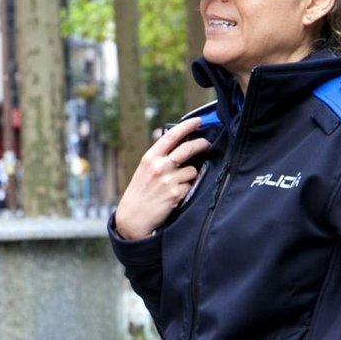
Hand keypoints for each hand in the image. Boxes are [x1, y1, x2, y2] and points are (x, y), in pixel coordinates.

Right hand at [112, 117, 211, 237]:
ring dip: (190, 175)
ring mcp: (168, 180)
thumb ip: (160, 157)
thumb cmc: (140, 192)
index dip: (187, 126)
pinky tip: (176, 195)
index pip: (171, 136)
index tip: (198, 121)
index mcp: (150, 157)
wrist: (133, 217)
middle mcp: (159, 166)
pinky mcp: (176, 194)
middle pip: (188, 149)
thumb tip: (181, 143)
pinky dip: (187, 189)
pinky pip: (191, 186)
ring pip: (193, 170)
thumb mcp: (145, 169)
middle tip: (207, 144)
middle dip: (202, 144)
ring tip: (178, 183)